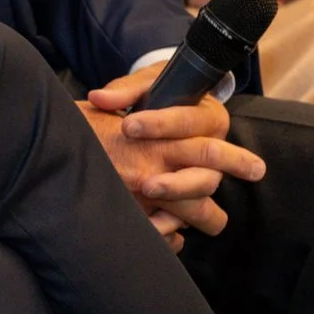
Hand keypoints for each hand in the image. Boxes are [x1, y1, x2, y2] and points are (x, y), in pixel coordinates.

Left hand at [77, 64, 264, 239]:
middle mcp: (215, 147)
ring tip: (149, 195)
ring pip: (205, 188)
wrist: (171, 111)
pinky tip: (155, 228)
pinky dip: (175, 223)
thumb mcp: (145, 85)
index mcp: (208, 116)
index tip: (128, 127)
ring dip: (179, 195)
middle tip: (147, 182)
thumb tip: (98, 99)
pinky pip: (197, 215)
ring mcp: (208, 174)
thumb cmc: (158, 95)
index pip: (189, 120)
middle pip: (209, 158)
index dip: (159, 124)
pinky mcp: (194, 196)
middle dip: (179, 171)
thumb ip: (124, 91)